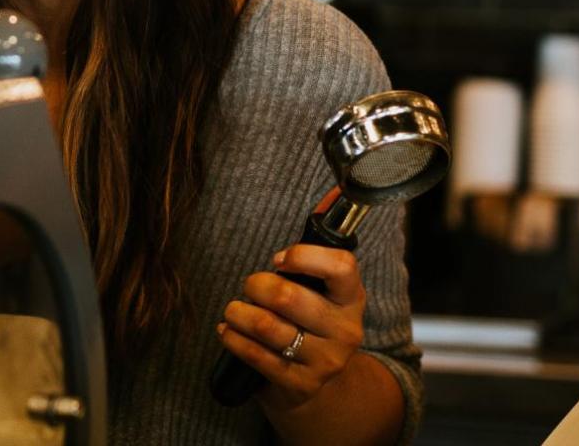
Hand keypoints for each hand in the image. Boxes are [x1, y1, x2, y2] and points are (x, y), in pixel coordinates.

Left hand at [216, 243, 365, 409]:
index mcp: (351, 297)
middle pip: (289, 297)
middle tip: (248, 286)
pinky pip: (257, 356)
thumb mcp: (323, 288)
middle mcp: (345, 330)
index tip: (278, 260)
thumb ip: (320, 246)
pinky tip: (227, 331)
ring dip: (238, 313)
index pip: (340, 266)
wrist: (318, 384)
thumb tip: (332, 193)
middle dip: (256, 286)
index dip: (304, 256)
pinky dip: (234, 339)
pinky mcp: (301, 384)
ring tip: (232, 310)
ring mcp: (325, 361)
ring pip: (268, 327)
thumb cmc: (311, 321)